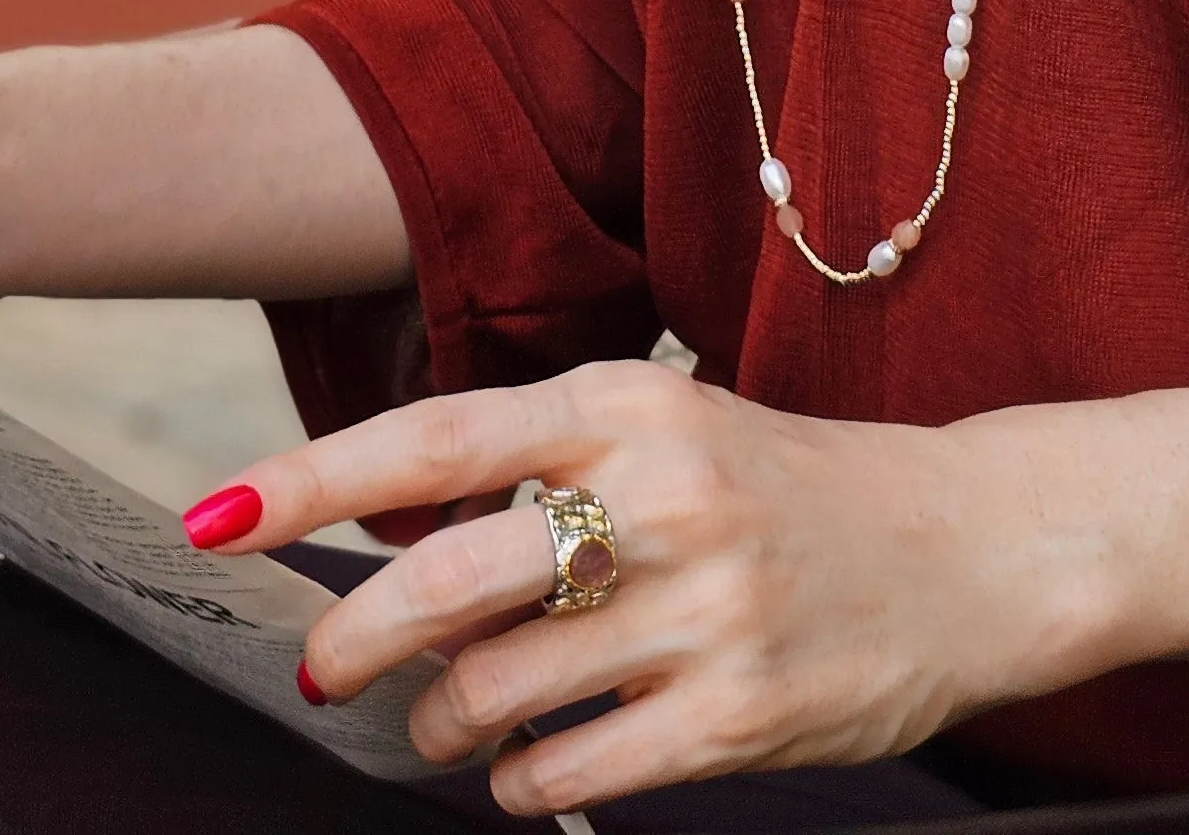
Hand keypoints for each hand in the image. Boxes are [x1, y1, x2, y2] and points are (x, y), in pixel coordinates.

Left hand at [215, 362, 1094, 818]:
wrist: (973, 547)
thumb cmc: (792, 486)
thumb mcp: (670, 431)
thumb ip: (540, 465)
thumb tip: (380, 527)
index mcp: (628, 406)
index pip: (432, 441)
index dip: (310, 482)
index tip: (215, 516)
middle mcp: (661, 495)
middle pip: (443, 578)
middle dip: (353, 639)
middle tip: (324, 671)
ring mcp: (705, 609)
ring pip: (495, 689)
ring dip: (438, 722)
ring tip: (443, 722)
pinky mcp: (741, 715)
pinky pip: (571, 770)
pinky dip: (518, 781)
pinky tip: (525, 765)